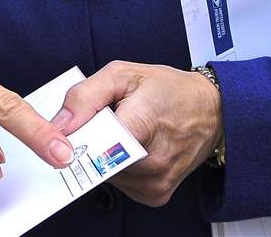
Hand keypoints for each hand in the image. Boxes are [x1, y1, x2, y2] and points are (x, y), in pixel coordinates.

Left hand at [52, 61, 222, 206]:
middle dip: (90, 141)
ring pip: (105, 174)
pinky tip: (132, 148)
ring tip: (124, 132)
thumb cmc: (168, 89)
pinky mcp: (155, 195)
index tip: (67, 132)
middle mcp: (152, 161)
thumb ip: (84, 96)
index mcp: (142, 124)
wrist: (211, 111)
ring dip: (104, 154)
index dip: (75, 138)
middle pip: (96, 160)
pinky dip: (118, 167)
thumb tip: (59, 125)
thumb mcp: (122, 74)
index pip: (95, 145)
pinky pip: (119, 183)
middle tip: (105, 121)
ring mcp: (155, 182)